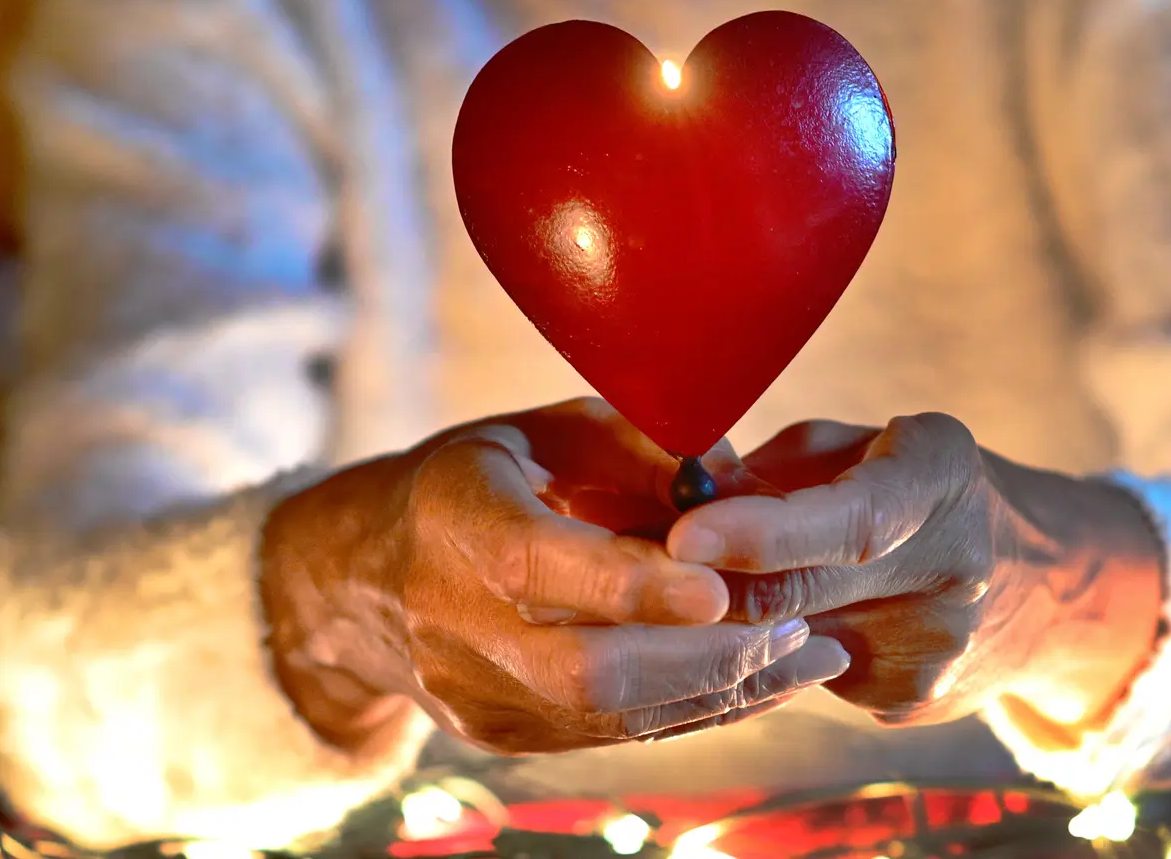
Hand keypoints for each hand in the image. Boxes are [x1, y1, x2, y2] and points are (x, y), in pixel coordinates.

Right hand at [259, 397, 850, 755]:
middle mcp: (459, 625)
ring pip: (614, 720)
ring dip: (724, 691)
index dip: (632, 587)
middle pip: (589, 672)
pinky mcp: (507, 737)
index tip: (718, 590)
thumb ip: (635, 444)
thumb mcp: (539, 432)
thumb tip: (733, 479)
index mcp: (459, 525)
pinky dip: (694, 708)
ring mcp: (481, 697)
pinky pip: (615, 736)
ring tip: (811, 656)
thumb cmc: (473, 482)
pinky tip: (760, 679)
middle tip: (800, 633)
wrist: (358, 583)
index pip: (542, 568)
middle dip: (707, 659)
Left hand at [667, 414, 1163, 729]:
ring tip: (669, 587)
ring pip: (780, 646)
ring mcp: (931, 653)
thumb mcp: (861, 446)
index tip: (684, 534)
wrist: (1038, 580)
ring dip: (712, 622)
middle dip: (698, 589)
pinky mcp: (906, 702)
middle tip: (620, 566)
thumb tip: (675, 502)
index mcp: (940, 484)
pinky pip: (797, 673)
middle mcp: (949, 574)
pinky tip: (745, 620)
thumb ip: (775, 472)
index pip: (848, 520)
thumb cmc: (912, 485)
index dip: (760, 532)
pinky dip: (754, 647)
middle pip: (798, 598)